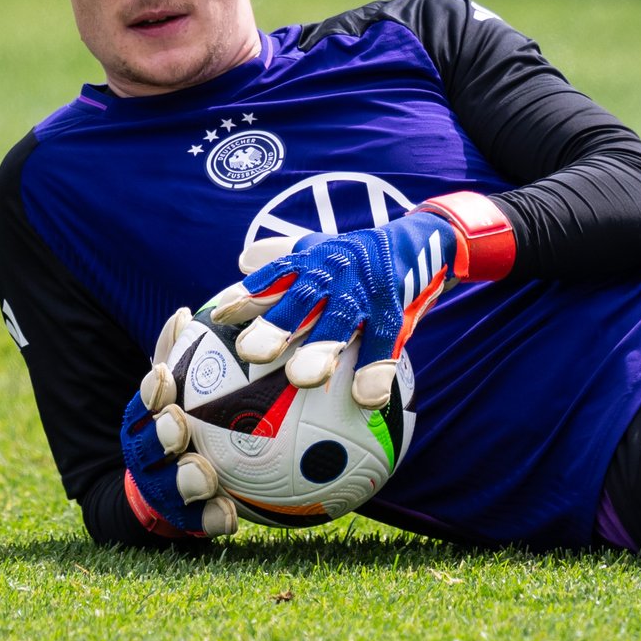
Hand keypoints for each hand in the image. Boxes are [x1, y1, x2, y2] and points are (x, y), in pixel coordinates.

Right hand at [120, 307, 237, 537]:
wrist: (170, 492)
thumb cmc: (192, 425)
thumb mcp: (184, 388)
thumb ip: (186, 355)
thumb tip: (186, 311)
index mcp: (150, 419)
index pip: (146, 400)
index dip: (152, 390)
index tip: (163, 377)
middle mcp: (149, 454)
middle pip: (146, 445)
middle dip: (159, 435)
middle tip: (177, 426)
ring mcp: (162, 488)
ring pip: (167, 486)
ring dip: (183, 481)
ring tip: (203, 477)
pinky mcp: (184, 519)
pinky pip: (199, 522)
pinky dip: (212, 520)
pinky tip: (231, 519)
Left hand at [207, 191, 516, 409]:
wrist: (421, 241)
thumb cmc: (360, 255)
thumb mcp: (323, 246)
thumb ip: (283, 256)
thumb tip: (242, 259)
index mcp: (312, 261)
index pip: (274, 276)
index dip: (248, 294)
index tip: (220, 314)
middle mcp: (333, 273)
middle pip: (301, 298)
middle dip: (277, 323)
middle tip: (252, 351)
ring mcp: (363, 292)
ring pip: (339, 320)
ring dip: (322, 347)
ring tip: (304, 378)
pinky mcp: (393, 309)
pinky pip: (383, 342)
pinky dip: (376, 369)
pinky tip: (367, 399)